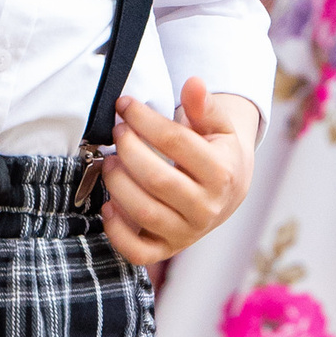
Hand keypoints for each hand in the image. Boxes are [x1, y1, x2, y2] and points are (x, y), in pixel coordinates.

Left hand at [101, 79, 256, 266]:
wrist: (227, 191)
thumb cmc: (216, 152)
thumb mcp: (217, 126)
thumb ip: (204, 106)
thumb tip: (193, 83)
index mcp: (222, 174)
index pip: (176, 143)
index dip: (144, 119)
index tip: (124, 105)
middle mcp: (207, 208)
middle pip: (157, 179)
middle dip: (128, 151)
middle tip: (116, 133)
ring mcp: (187, 233)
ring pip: (144, 213)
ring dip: (117, 184)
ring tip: (109, 162)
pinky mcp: (167, 250)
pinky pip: (138, 252)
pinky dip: (116, 232)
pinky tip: (108, 204)